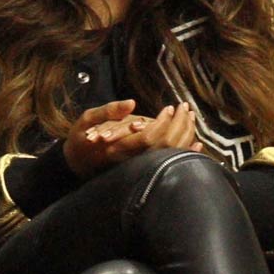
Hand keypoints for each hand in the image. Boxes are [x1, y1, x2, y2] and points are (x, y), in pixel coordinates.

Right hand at [63, 101, 202, 176]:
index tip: (169, 108)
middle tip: (186, 108)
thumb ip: (109, 111)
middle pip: (166, 145)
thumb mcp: (88, 120)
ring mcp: (140, 167)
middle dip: (180, 125)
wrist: (77, 164)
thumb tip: (131, 104)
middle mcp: (133, 160)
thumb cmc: (80, 139)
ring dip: (186, 135)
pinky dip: (185, 152)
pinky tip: (197, 142)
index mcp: (120, 147)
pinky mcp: (145, 170)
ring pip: (171, 154)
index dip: (163, 122)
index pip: (149, 136)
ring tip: (191, 117)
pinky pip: (170, 163)